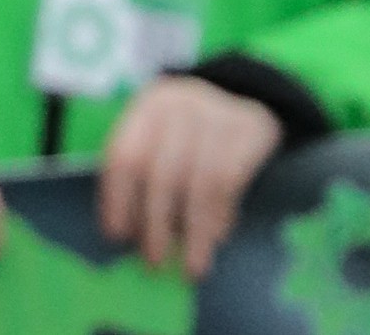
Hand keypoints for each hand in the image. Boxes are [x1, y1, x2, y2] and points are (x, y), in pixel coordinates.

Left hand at [98, 75, 281, 282]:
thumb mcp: (163, 141)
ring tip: (191, 266)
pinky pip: (230, 183)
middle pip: (162, 173)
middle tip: (154, 262)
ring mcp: (219, 114)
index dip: (118, 200)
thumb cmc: (189, 136)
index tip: (118, 236)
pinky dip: (219, 217)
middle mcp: (182, 104)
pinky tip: (216, 238)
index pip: (125, 155)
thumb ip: (143, 178)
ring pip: (199, 184)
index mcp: (150, 105)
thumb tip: (127, 236)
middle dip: (155, 224)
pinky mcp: (250, 129)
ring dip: (194, 233)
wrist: (243, 106)